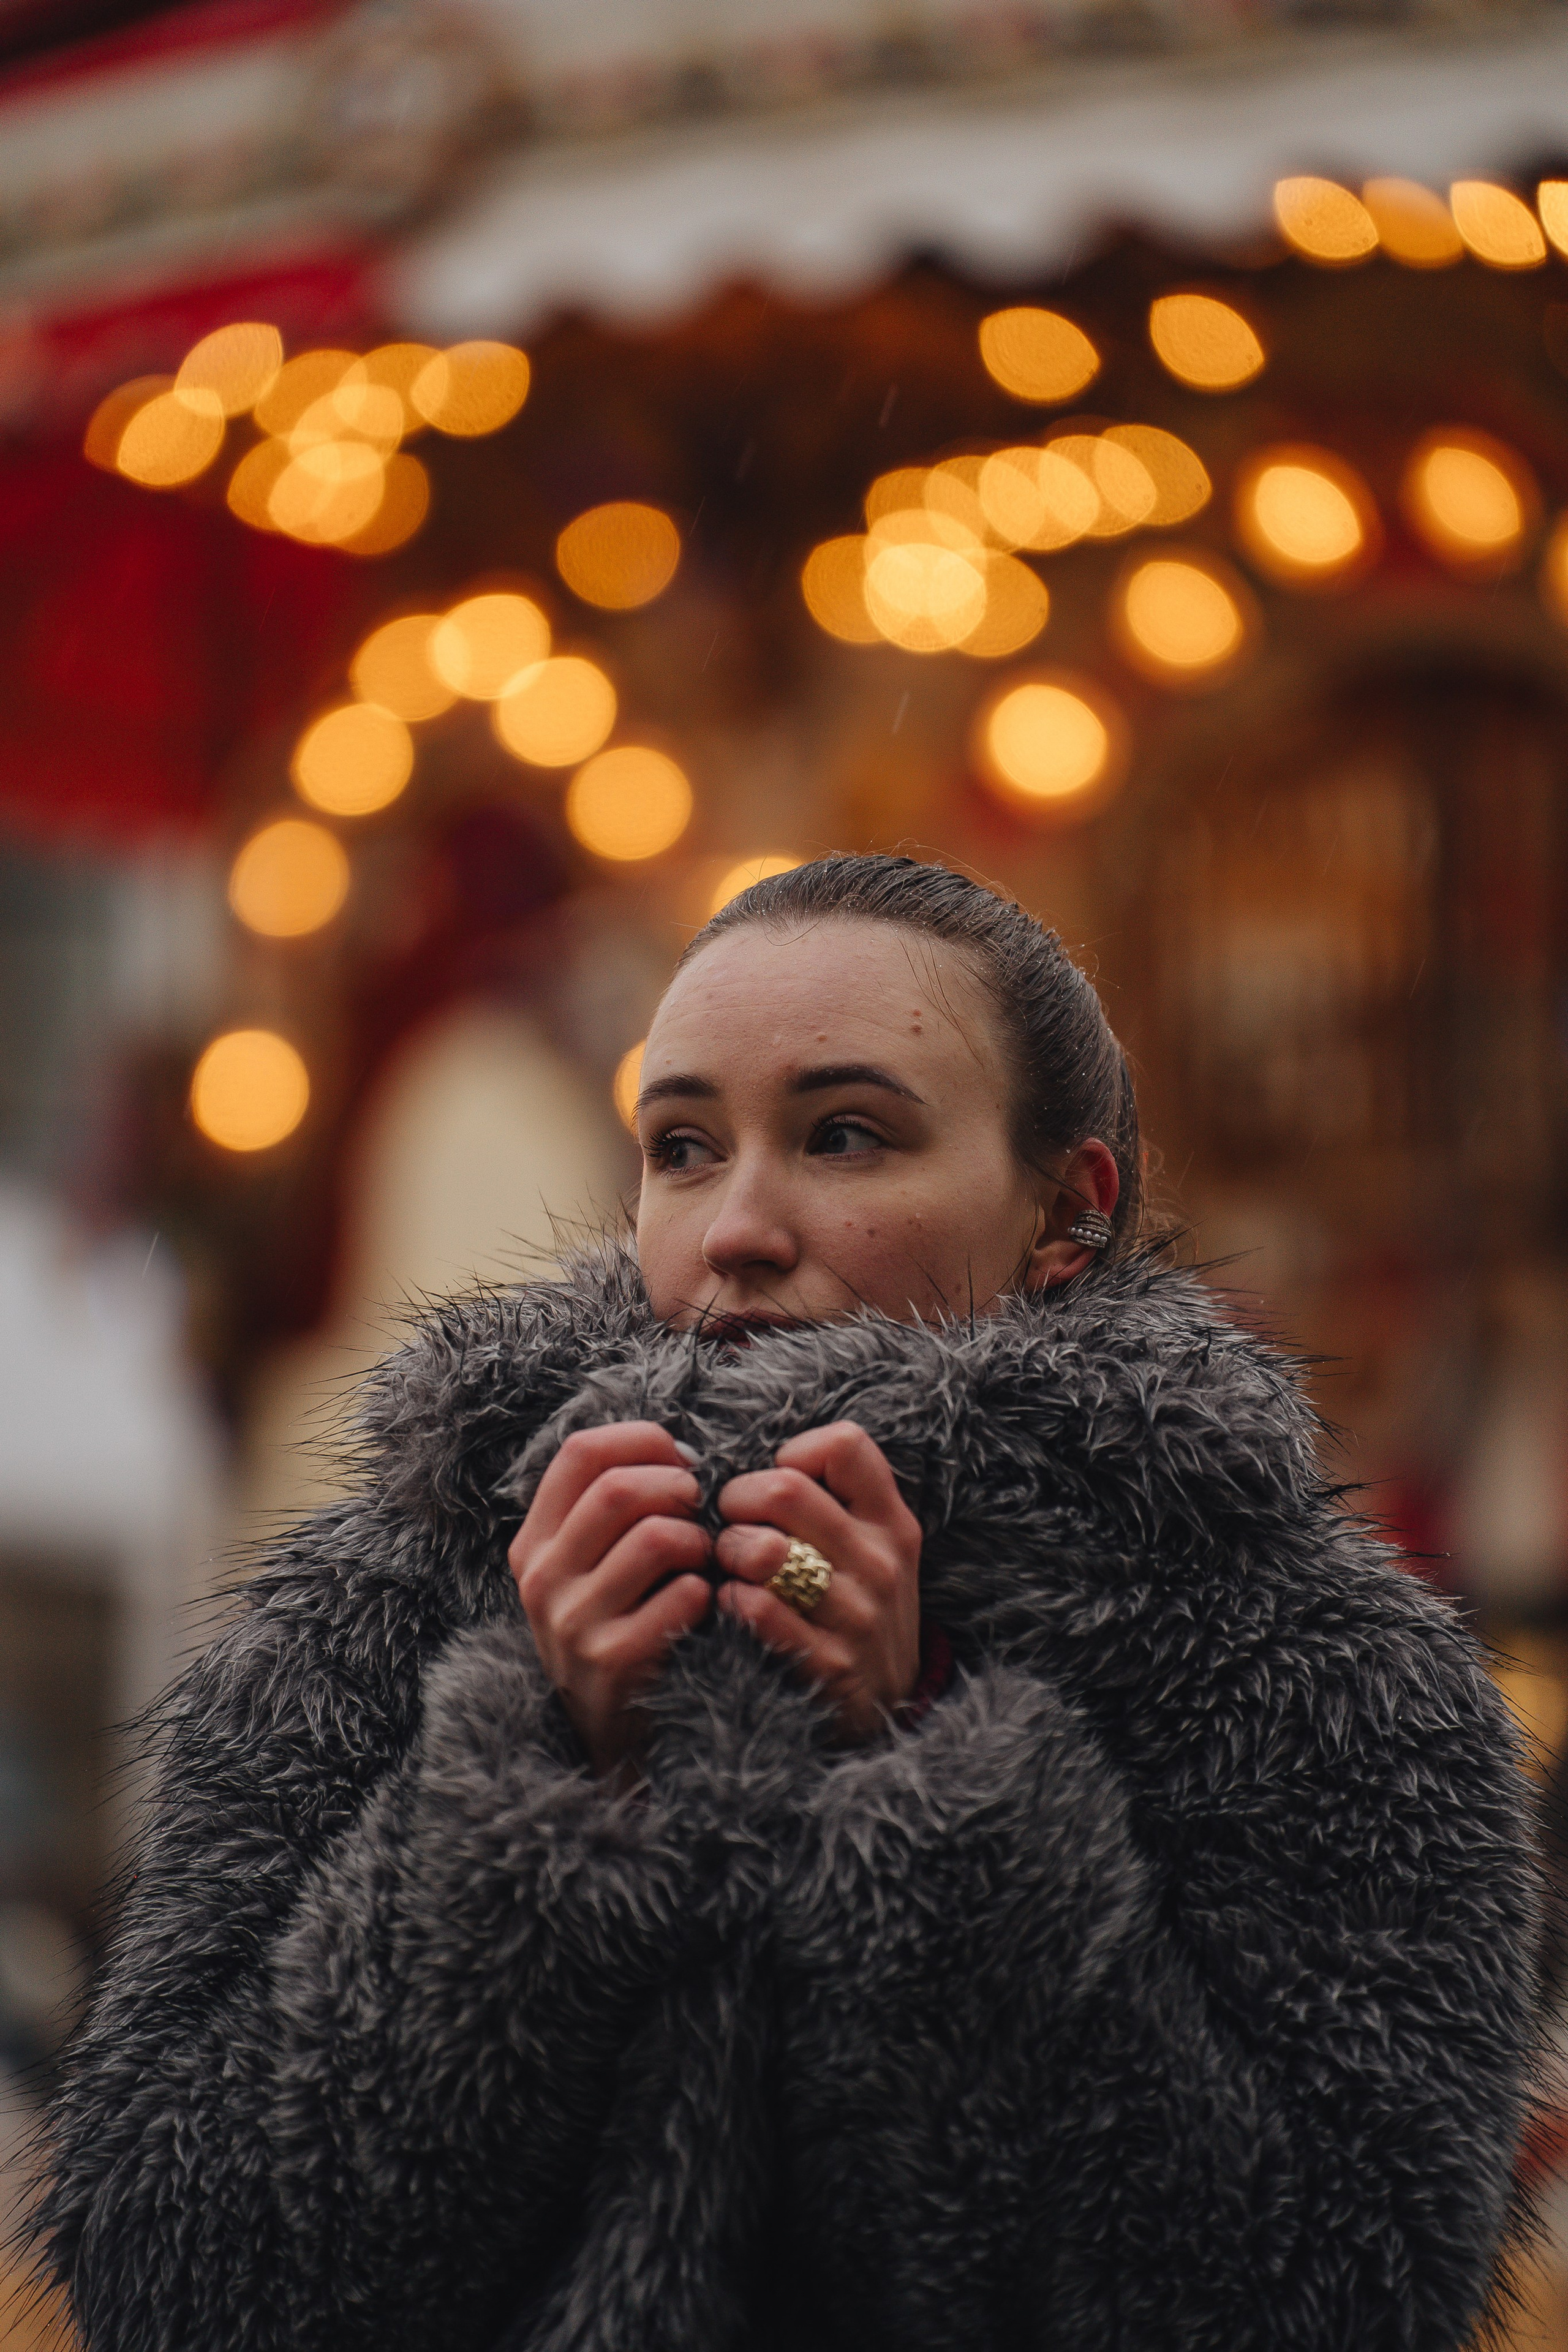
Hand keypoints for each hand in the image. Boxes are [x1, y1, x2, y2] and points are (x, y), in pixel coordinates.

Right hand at [508, 1422, 712, 1777]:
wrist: (609, 1733)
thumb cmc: (618, 1626)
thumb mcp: (589, 1567)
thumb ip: (613, 1509)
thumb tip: (679, 1454)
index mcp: (534, 1542)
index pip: (582, 1452)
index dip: (642, 1441)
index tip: (679, 1461)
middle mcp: (541, 1578)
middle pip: (619, 1488)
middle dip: (678, 1488)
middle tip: (699, 1511)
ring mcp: (572, 1622)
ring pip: (656, 1537)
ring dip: (698, 1540)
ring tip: (701, 1560)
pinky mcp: (611, 1661)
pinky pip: (682, 1595)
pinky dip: (705, 1591)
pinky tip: (700, 1604)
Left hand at [714, 1421, 921, 1744]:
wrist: (884, 1708)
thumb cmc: (855, 1610)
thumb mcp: (870, 1549)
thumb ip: (829, 1501)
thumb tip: (756, 1461)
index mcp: (891, 1523)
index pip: (845, 1445)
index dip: (794, 1454)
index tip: (779, 1484)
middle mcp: (881, 1563)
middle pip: (785, 1489)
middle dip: (736, 1501)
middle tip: (731, 1524)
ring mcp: (858, 1616)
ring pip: (765, 1550)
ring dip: (728, 1552)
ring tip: (730, 1565)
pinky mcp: (829, 1665)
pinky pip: (758, 1611)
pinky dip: (730, 1600)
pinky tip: (733, 1604)